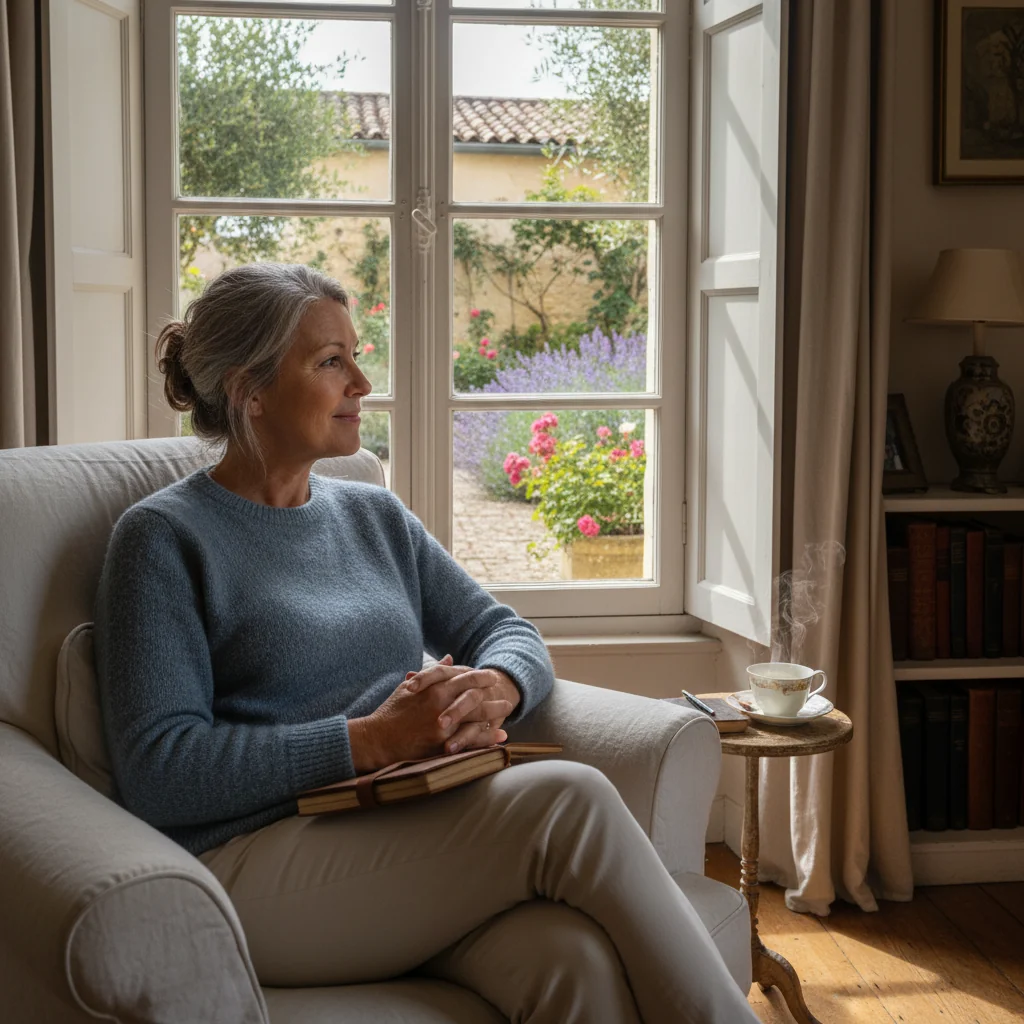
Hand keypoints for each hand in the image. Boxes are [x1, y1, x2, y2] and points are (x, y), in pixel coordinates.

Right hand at [349, 655, 518, 770]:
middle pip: (475, 695)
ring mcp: (443, 725)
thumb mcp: (410, 687)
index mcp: (434, 688)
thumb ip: (432, 672)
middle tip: (504, 691)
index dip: (479, 676)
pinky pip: (471, 740)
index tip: (489, 676)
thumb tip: (449, 657)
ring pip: (477, 717)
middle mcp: (441, 704)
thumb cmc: (392, 711)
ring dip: (494, 712)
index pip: (463, 677)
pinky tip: (500, 736)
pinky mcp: (442, 744)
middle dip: (492, 693)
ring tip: (506, 710)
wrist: (378, 739)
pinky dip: (487, 738)